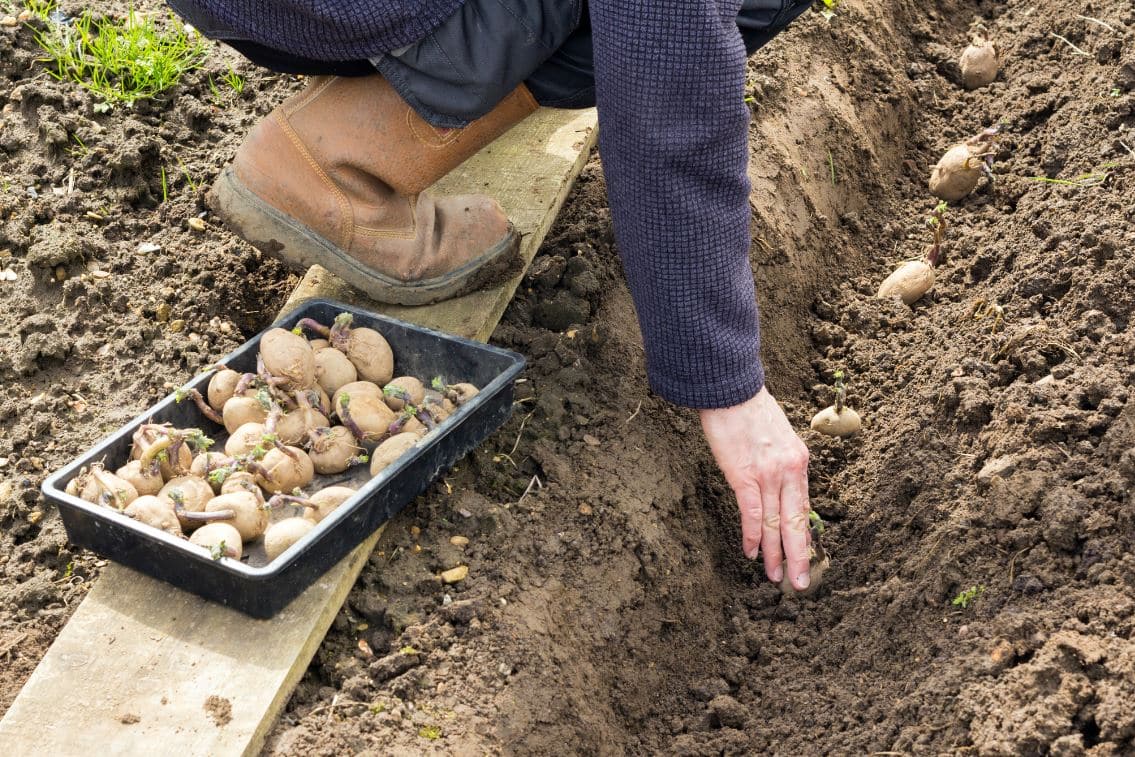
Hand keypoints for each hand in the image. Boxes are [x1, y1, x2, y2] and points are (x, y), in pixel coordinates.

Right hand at [698, 386, 811, 589]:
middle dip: (799, 556)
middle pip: (795, 522)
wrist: (730, 389)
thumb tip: (776, 483)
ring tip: (776, 577)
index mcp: (799, 461)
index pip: (804, 508)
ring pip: (774, 524)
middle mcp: (789, 471)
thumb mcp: (778, 435)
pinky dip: (752, 536)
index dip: (803, 536)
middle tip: (799, 583)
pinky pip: (752, 514)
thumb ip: (780, 462)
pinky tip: (752, 554)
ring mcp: (768, 474)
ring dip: (775, 554)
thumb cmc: (749, 408)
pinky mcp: (744, 475)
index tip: (805, 557)